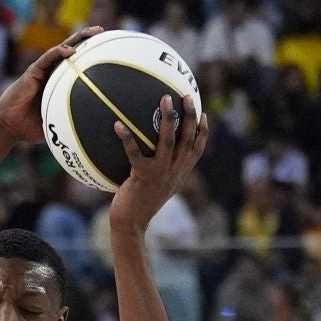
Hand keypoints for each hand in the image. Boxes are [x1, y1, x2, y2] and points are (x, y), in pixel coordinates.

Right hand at [0, 27, 102, 145]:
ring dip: (76, 39)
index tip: (104, 49)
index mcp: (57, 82)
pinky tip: (70, 50)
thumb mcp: (55, 122)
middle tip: (101, 31)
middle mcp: (50, 72)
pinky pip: (47, 58)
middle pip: (70, 50)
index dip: (88, 54)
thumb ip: (68, 119)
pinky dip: (58, 52)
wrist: (9, 126)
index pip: (74, 63)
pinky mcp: (33, 71)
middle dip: (85, 38)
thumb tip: (89, 129)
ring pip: (61, 49)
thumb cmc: (29, 127)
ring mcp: (41, 70)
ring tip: (91, 32)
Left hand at [108, 95, 208, 236]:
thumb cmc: (139, 203)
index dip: (202, 132)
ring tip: (164, 99)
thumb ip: (160, 169)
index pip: (197, 150)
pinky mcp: (142, 177)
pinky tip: (118, 125)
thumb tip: (151, 150)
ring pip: (168, 141)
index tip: (203, 114)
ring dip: (168, 118)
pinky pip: (135, 153)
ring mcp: (160, 174)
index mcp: (179, 174)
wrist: (131, 224)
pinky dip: (126, 138)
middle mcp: (174, 172)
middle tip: (186, 96)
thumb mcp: (156, 186)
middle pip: (187, 139)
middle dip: (189, 115)